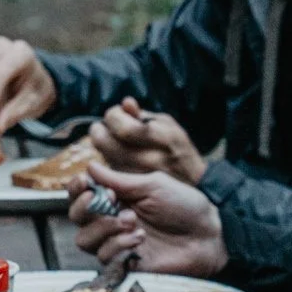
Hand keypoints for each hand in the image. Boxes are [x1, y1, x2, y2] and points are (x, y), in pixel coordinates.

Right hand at [71, 166, 225, 279]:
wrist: (209, 235)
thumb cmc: (186, 206)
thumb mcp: (153, 185)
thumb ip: (120, 180)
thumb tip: (90, 167)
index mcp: (117, 198)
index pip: (81, 194)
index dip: (76, 188)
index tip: (85, 183)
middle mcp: (112, 220)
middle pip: (76, 218)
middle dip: (86, 208)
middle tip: (109, 201)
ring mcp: (117, 243)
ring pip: (85, 240)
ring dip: (104, 227)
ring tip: (131, 220)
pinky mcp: (125, 264)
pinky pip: (105, 257)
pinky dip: (118, 244)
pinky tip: (139, 238)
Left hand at [87, 100, 206, 185]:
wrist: (193, 183)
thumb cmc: (177, 148)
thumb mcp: (166, 124)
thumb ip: (142, 114)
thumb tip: (125, 103)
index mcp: (162, 138)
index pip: (123, 128)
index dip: (112, 116)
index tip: (115, 114)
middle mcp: (149, 159)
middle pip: (105, 143)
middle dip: (98, 131)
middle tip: (103, 127)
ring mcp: (139, 176)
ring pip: (104, 156)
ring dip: (103, 145)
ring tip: (115, 141)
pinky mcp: (131, 187)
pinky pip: (109, 169)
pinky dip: (109, 159)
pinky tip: (119, 155)